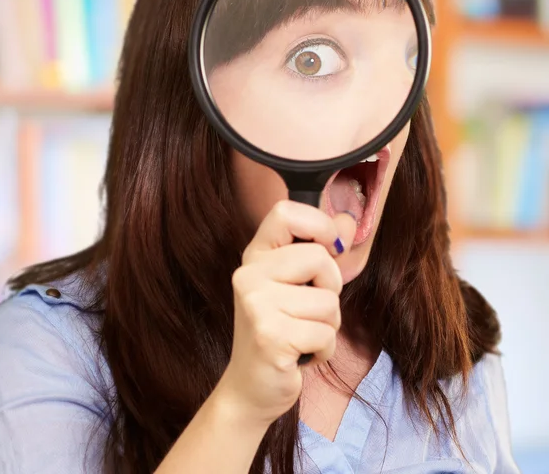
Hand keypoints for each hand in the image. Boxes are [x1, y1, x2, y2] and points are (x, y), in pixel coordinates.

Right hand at [216, 200, 355, 426]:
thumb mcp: (297, 286)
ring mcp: (256, 304)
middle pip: (319, 258)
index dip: (318, 224)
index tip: (329, 249)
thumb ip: (321, 252)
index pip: (285, 212)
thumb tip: (349, 220)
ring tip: (304, 334)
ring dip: (328, 324)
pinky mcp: (269, 336)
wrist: (251, 386)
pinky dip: (324, 349)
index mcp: (255, 255)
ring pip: (328, 300)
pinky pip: (325, 333)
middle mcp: (249, 274)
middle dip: (331, 287)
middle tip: (310, 309)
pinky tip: (302, 354)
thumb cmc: (280, 331)